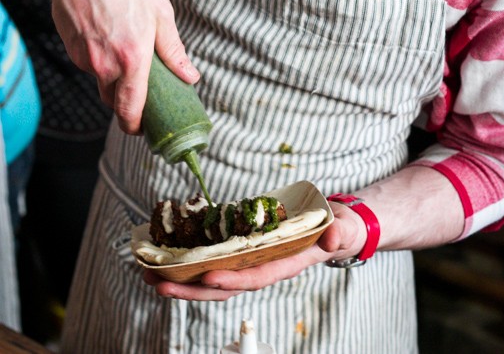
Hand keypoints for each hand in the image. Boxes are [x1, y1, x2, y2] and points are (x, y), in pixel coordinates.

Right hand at [22, 0, 199, 132]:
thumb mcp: (159, 10)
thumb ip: (173, 49)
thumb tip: (189, 76)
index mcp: (132, 59)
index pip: (130, 111)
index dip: (137, 126)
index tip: (146, 127)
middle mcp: (105, 65)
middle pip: (115, 102)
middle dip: (129, 101)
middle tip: (145, 87)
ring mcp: (84, 59)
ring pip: (102, 82)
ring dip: (116, 77)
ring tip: (128, 49)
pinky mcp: (71, 49)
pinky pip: (90, 66)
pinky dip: (101, 60)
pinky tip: (110, 35)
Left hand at [143, 202, 365, 300]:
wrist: (333, 228)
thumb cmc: (337, 228)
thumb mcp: (342, 227)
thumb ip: (338, 232)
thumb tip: (331, 236)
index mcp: (284, 264)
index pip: (255, 277)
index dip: (232, 280)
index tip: (208, 276)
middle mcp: (262, 267)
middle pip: (223, 286)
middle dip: (191, 287)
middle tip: (158, 281)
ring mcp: (250, 261)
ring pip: (212, 278)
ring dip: (182, 278)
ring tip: (149, 274)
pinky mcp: (243, 251)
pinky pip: (214, 261)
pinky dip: (190, 262)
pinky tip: (166, 257)